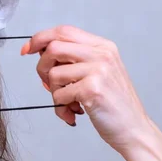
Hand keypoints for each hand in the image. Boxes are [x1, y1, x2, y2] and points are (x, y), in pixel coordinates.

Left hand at [21, 25, 152, 152]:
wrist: (134, 129)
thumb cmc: (113, 103)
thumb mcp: (98, 72)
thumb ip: (73, 59)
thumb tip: (40, 51)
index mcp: (102, 46)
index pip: (63, 31)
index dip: (40, 39)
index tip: (27, 50)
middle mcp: (102, 54)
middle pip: (53, 47)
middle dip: (42, 67)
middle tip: (49, 84)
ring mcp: (99, 70)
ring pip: (53, 74)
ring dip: (54, 92)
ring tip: (69, 102)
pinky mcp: (92, 89)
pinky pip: (58, 94)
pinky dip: (60, 106)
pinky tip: (74, 111)